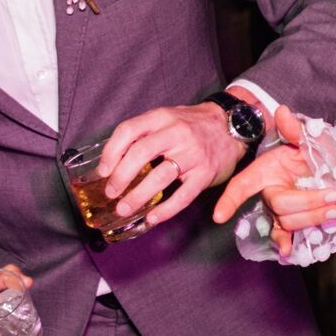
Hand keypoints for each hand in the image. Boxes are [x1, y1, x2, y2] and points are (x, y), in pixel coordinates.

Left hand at [97, 101, 246, 227]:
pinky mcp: (205, 173)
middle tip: (111, 193)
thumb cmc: (193, 125)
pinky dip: (166, 209)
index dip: (111, 153)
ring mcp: (193, 154)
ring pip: (160, 176)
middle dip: (121, 176)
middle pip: (141, 153)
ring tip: (124, 208)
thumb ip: (143, 133)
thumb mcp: (167, 118)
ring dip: (138, 196)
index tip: (103, 171)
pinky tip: (153, 217)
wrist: (232, 126)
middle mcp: (176, 133)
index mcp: (162, 117)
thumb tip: (113, 159)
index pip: (128, 131)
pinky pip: (183, 195)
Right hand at [212, 108, 335, 255]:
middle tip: (334, 197)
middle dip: (306, 203)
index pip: (242, 185)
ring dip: (312, 217)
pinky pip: (284, 235)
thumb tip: (282, 111)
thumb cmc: (324, 153)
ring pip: (287, 221)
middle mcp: (271, 190)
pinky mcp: (293, 222)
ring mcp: (281, 209)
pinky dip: (285, 243)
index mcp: (268, 169)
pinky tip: (288, 251)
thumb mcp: (311, 138)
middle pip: (277, 204)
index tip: (220, 216)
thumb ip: (296, 129)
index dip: (230, 199)